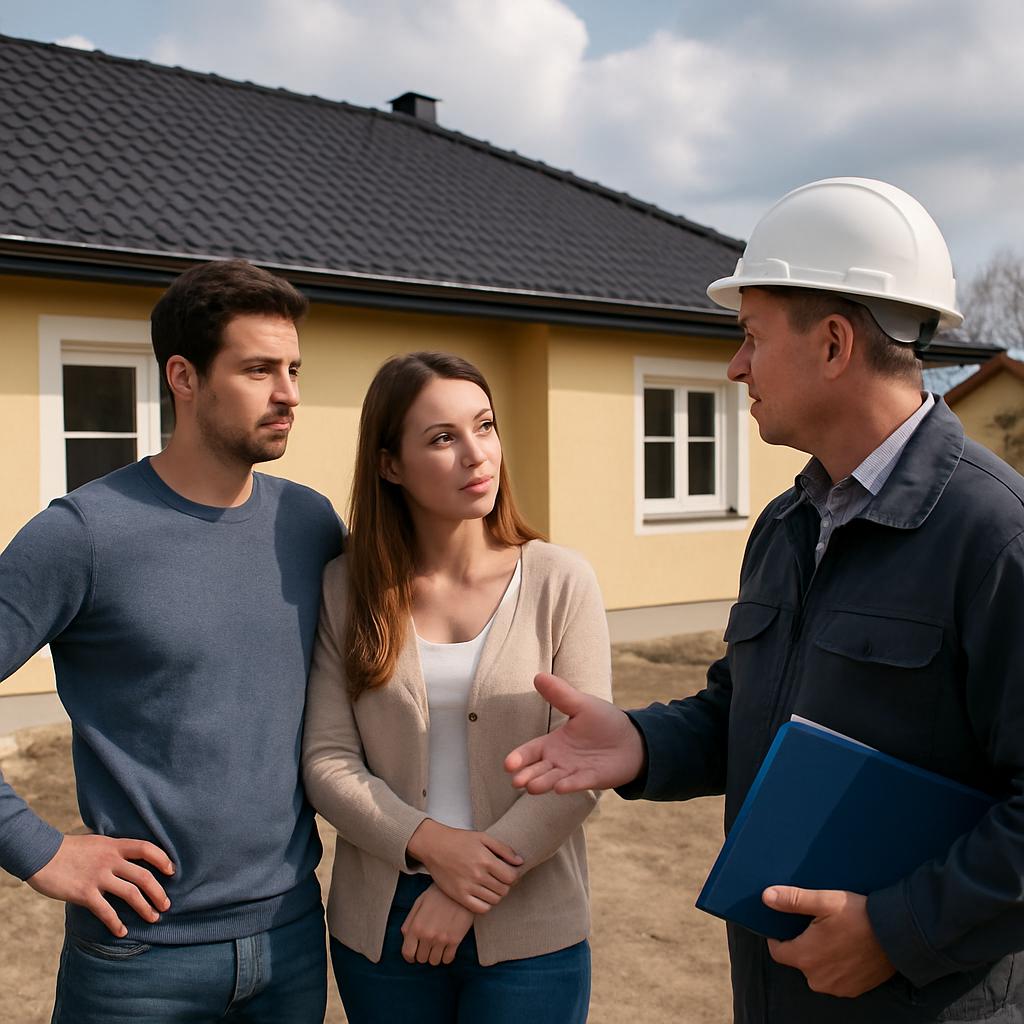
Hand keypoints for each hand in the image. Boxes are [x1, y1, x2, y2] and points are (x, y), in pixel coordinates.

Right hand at [27, 834, 174, 936]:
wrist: (40, 854)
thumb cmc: (68, 849)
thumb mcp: (96, 842)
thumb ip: (112, 850)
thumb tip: (127, 856)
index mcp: (114, 845)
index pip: (147, 848)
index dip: (163, 859)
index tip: (171, 871)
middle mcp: (110, 860)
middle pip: (144, 876)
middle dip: (158, 892)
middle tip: (166, 905)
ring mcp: (98, 877)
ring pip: (131, 893)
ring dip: (145, 908)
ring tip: (153, 918)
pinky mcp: (84, 893)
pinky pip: (106, 911)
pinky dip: (116, 923)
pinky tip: (122, 932)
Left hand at [400, 883, 473, 965]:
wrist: (460, 888)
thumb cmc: (439, 893)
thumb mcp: (419, 903)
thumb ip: (409, 922)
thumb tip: (406, 937)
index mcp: (416, 926)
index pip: (407, 952)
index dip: (409, 956)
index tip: (413, 956)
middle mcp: (427, 935)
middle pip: (421, 958)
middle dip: (423, 953)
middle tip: (427, 946)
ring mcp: (442, 939)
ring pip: (434, 961)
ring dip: (435, 955)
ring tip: (437, 946)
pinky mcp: (455, 940)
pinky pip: (448, 959)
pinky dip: (446, 956)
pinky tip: (447, 947)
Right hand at [406, 819, 522, 913]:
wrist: (435, 846)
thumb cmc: (460, 840)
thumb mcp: (483, 838)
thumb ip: (504, 849)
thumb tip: (520, 862)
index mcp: (486, 859)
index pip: (511, 877)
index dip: (514, 875)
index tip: (509, 872)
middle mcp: (478, 875)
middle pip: (504, 890)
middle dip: (506, 884)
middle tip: (499, 878)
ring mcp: (468, 887)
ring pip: (494, 900)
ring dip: (496, 894)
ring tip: (490, 885)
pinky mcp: (459, 896)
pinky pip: (481, 909)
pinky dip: (486, 904)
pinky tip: (483, 895)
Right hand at [504, 672, 644, 793]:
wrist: (633, 738)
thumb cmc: (603, 722)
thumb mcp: (580, 704)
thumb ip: (560, 694)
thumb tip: (538, 676)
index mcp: (553, 743)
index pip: (530, 752)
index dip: (519, 758)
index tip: (508, 764)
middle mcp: (559, 760)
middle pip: (538, 770)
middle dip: (527, 775)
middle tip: (516, 781)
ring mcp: (574, 772)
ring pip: (554, 779)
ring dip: (543, 783)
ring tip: (531, 786)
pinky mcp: (592, 779)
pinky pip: (578, 783)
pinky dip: (570, 785)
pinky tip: (560, 787)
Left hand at [764, 886, 895, 996]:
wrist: (898, 936)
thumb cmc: (859, 916)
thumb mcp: (824, 901)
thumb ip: (792, 900)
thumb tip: (767, 897)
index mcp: (805, 957)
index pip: (777, 951)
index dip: (779, 937)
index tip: (787, 925)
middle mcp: (817, 978)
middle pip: (798, 960)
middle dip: (803, 944)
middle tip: (817, 926)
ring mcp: (836, 987)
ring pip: (817, 970)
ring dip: (820, 956)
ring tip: (834, 936)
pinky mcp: (853, 990)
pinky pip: (835, 978)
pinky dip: (836, 966)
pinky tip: (846, 949)